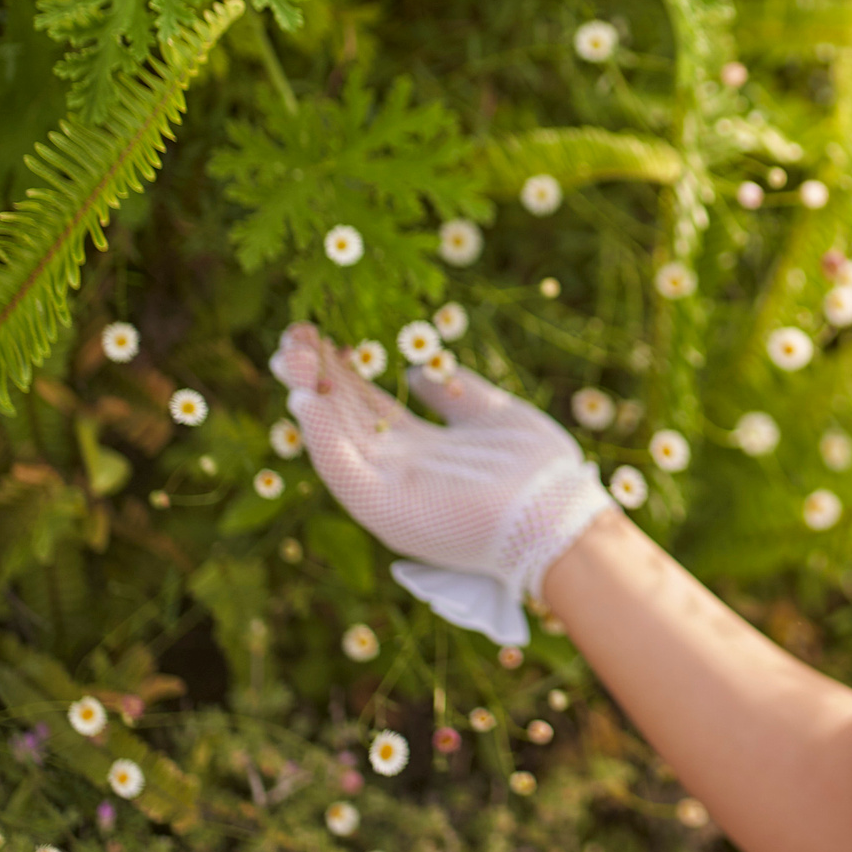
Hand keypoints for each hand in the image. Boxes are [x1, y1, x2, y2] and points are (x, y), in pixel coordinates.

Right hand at [267, 323, 611, 646]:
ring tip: (290, 353)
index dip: (344, 371)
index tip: (323, 335)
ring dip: (309, 395)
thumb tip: (417, 372)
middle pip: (342, 419)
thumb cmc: (537, 469)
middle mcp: (397, 471)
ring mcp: (387, 492)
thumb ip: (453, 393)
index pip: (368, 407)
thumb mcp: (492, 415)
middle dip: (315, 376)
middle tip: (292, 334)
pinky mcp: (384, 509)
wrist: (561, 517)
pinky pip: (342, 468)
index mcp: (420, 451)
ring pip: (333, 438)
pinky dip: (321, 433)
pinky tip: (307, 396)